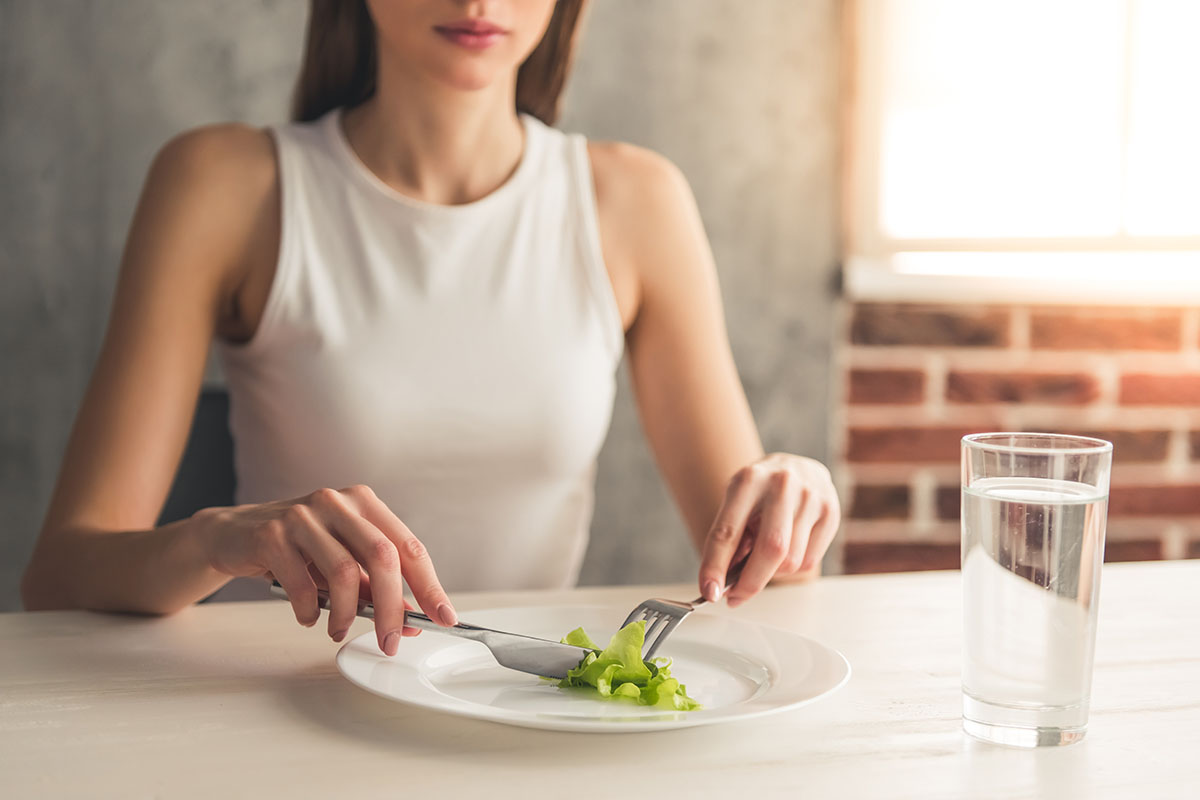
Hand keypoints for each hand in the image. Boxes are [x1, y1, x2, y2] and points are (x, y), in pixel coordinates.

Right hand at [190, 484, 455, 654]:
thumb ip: (375, 586)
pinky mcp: (272, 534)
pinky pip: (302, 583)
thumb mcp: (342, 562)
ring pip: (344, 572)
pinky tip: (309, 617)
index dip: (429, 585)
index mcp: (364, 503)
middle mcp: (338, 502)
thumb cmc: (297, 550)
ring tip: (338, 631)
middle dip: (392, 607)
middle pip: (382, 557)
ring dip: (346, 614)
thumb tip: (411, 619)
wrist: (233, 535)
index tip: (444, 618)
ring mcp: (304, 515)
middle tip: (390, 641)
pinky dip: (310, 610)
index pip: (409, 546)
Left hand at [698, 453, 840, 606]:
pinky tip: (788, 547)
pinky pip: (809, 562)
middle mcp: (782, 484)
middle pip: (771, 549)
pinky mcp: (831, 511)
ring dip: (772, 572)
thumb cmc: (759, 491)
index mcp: (748, 480)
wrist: (794, 467)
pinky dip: (793, 567)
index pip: (728, 531)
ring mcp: (811, 496)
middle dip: (750, 582)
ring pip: (791, 561)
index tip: (709, 592)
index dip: (716, 566)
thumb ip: (730, 539)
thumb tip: (724, 582)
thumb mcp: (735, 504)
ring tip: (765, 555)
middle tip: (736, 597)